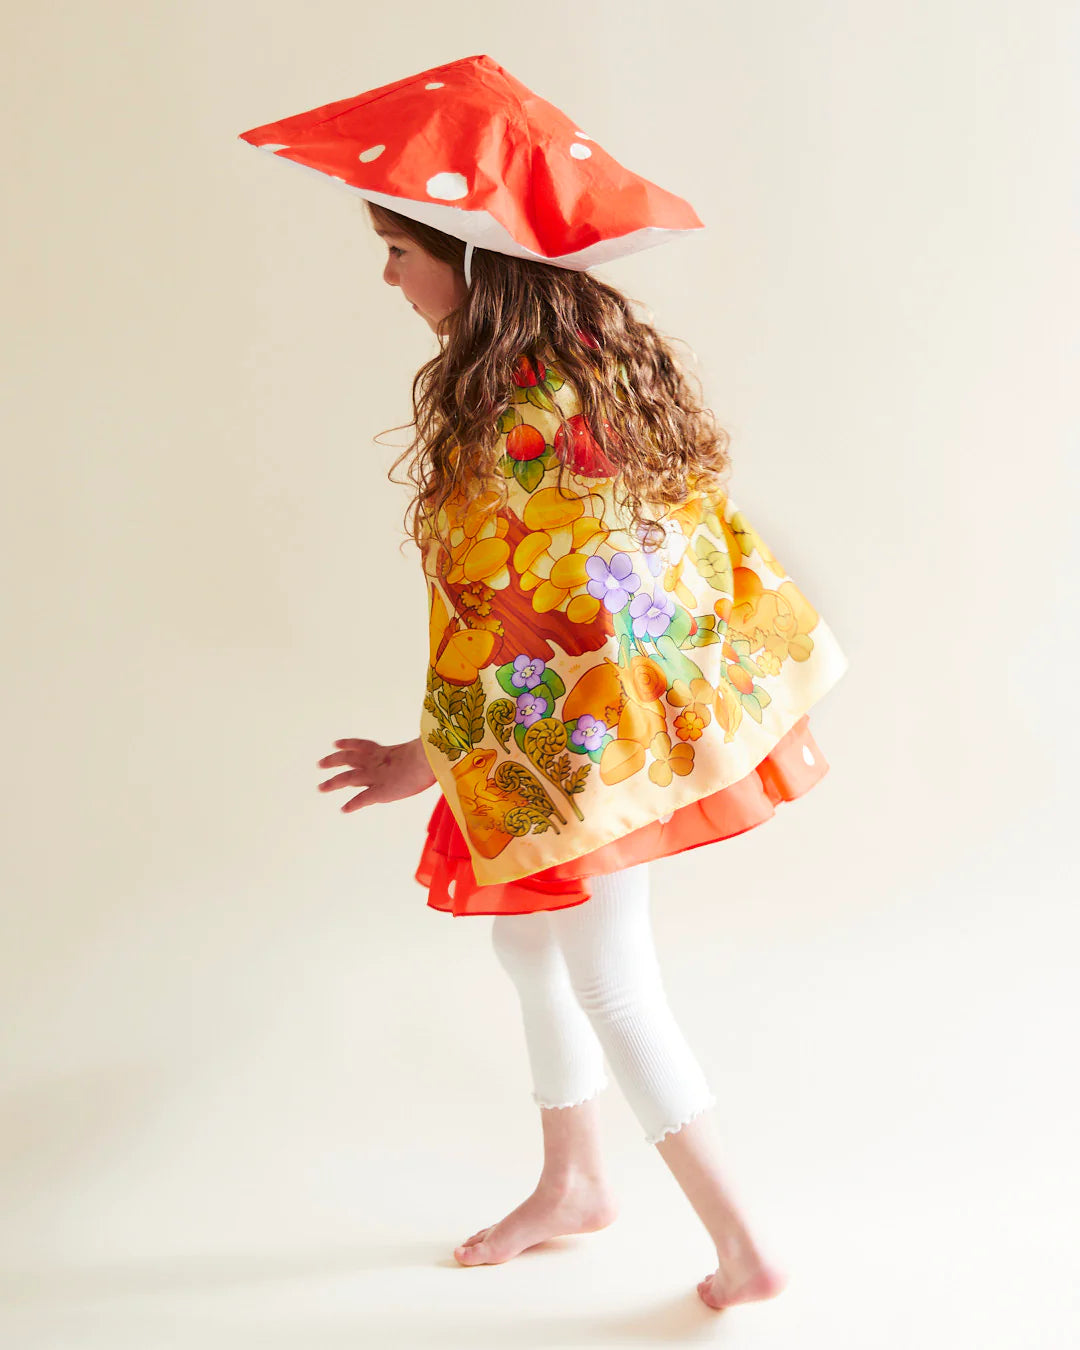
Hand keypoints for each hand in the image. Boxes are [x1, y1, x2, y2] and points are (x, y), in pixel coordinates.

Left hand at [317, 736, 437, 811]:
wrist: (429, 760)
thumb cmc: (433, 754)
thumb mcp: (422, 751)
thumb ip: (420, 753)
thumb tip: (434, 752)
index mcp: (385, 751)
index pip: (362, 745)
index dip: (348, 744)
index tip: (336, 744)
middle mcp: (376, 762)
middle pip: (348, 760)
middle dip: (333, 761)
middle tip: (320, 764)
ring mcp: (376, 776)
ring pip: (348, 778)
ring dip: (333, 783)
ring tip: (321, 787)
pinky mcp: (380, 791)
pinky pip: (361, 799)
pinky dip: (352, 804)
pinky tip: (344, 809)